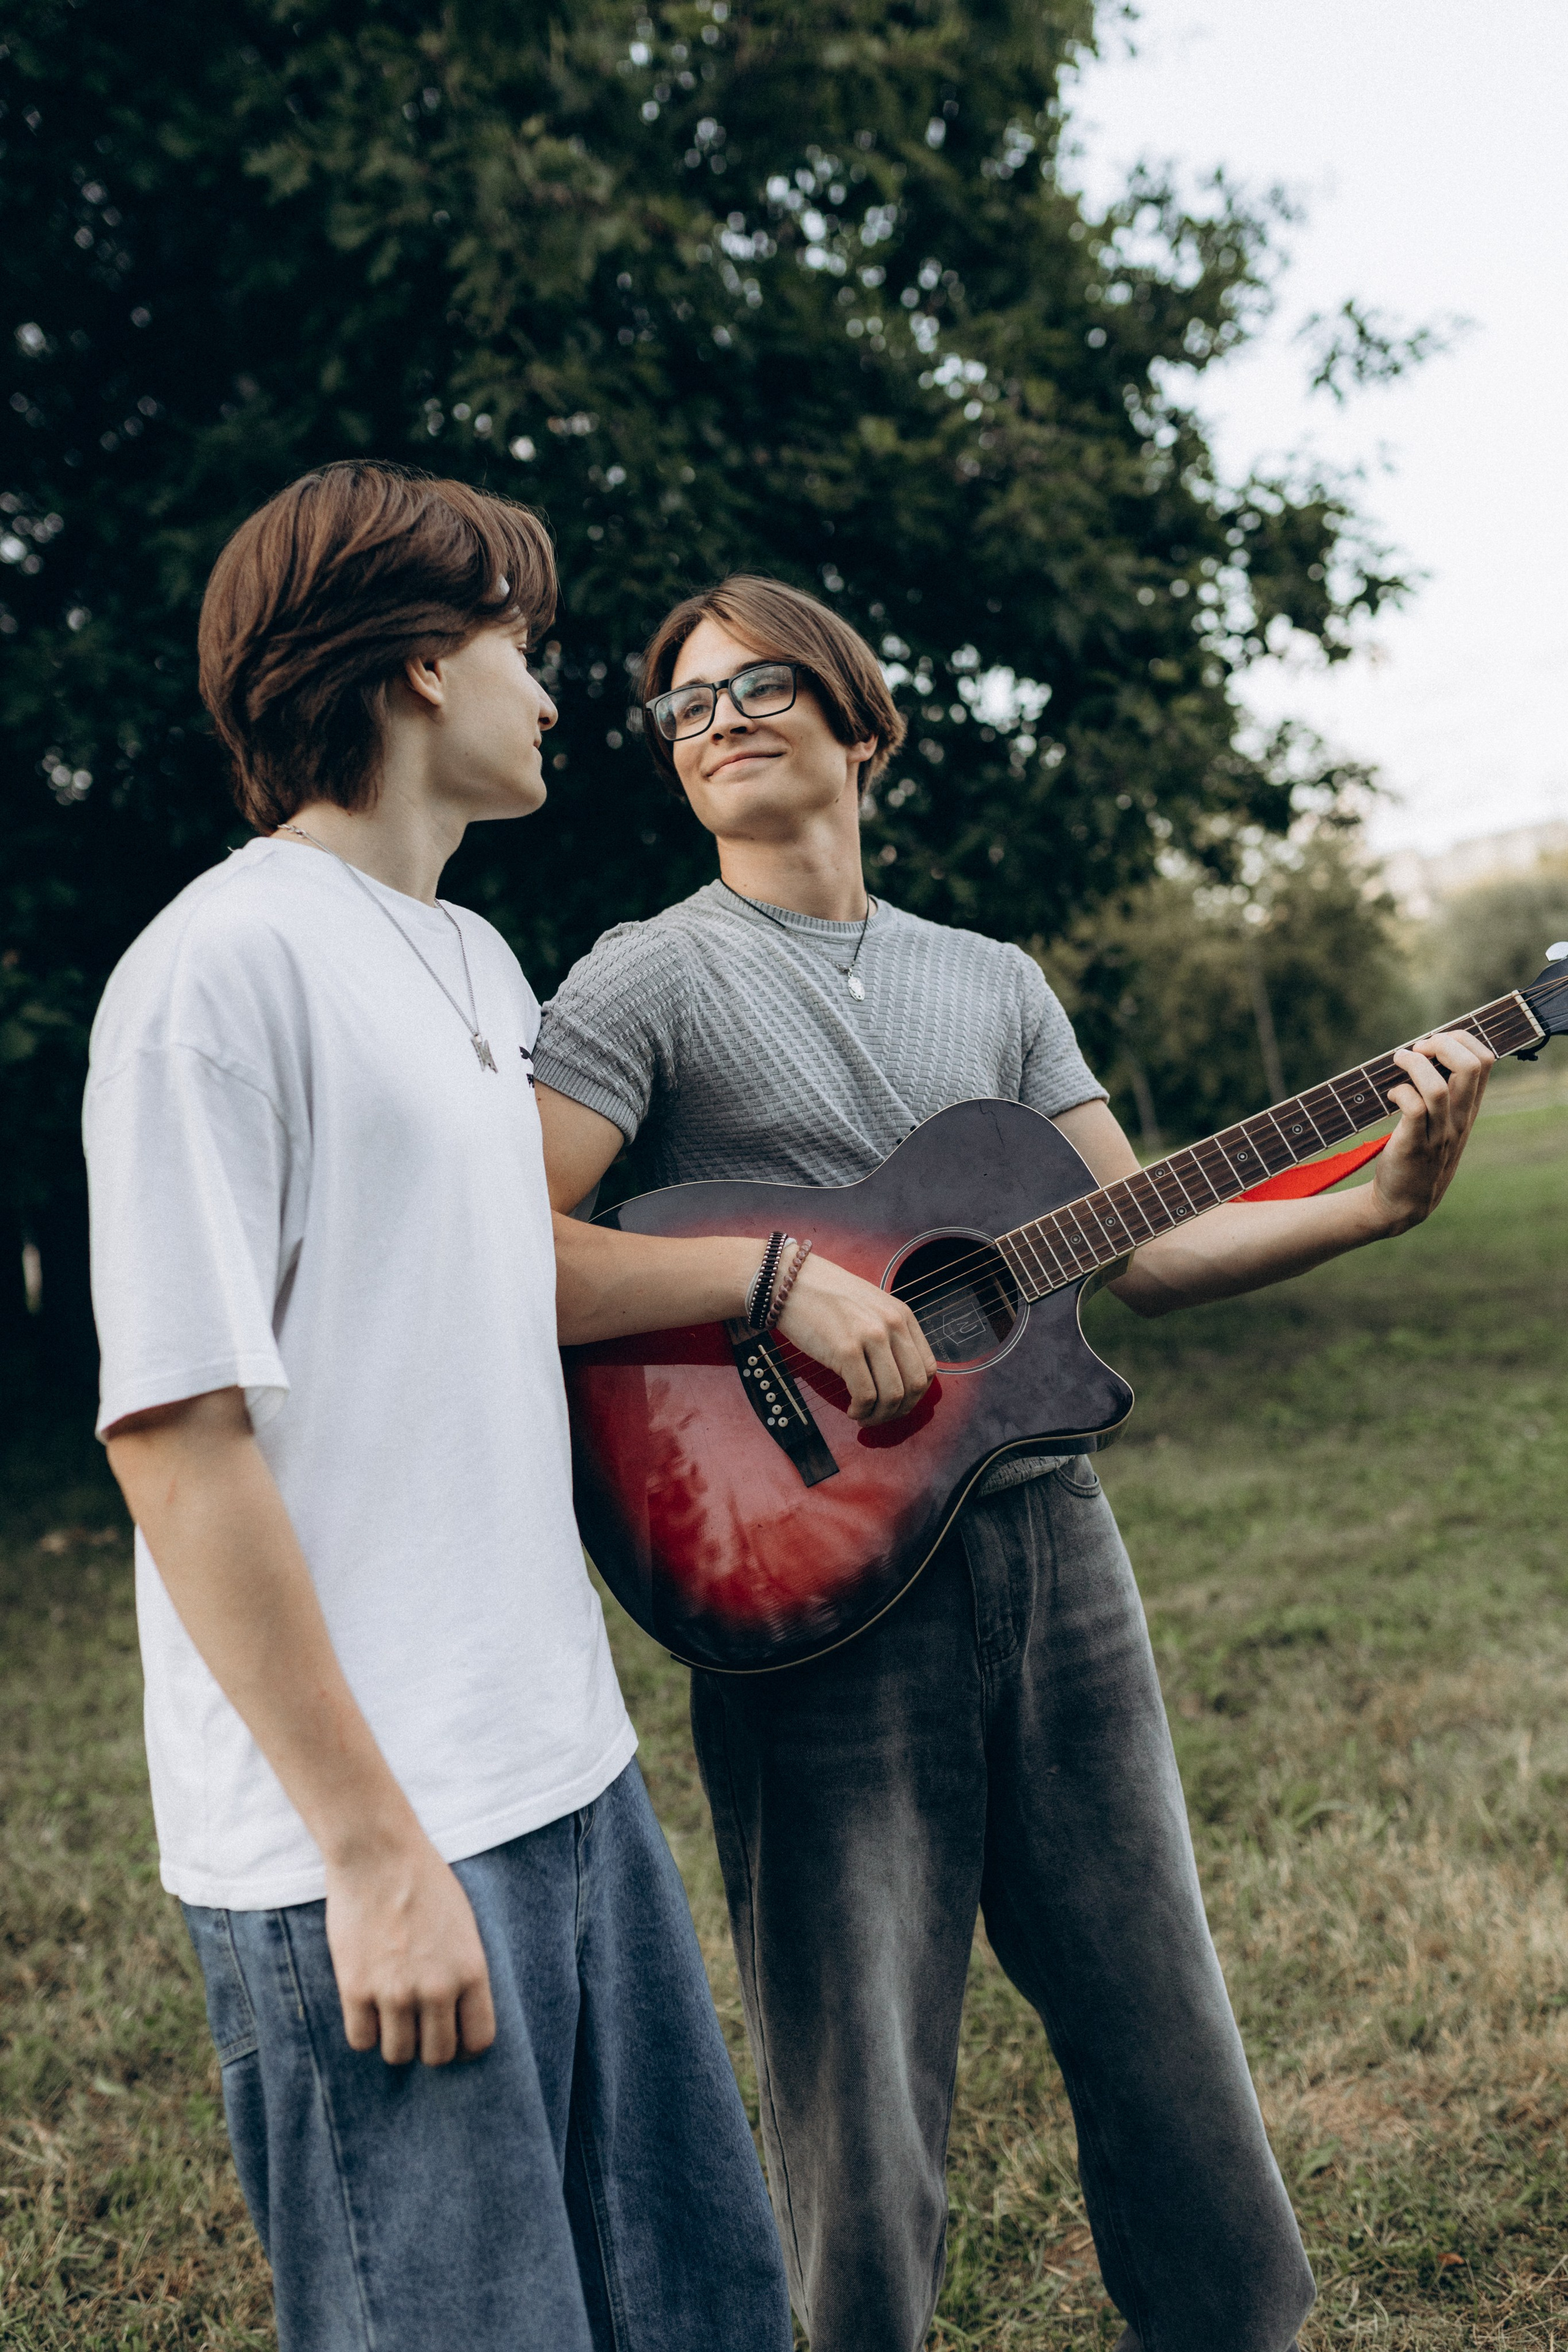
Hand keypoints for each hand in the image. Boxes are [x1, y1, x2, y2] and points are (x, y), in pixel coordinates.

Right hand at [325, 1832, 496, 2066]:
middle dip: (428, 2045)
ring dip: (395, 2040)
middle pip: (437, 2055)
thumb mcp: (463, 1925)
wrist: (378, 1854)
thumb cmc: (424, 1882)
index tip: (451, 2034)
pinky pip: (361, 2041)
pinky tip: (366, 2006)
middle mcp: (437, 1988)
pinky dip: (364, 2031)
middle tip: (417, 2024)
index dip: (464, 2045)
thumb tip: (456, 2014)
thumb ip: (463, 1971)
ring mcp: (395, 1992)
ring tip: (390, 2012)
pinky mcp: (356, 1990)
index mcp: (471, 1971)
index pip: (479, 2040)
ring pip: (398, 2054)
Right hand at [776, 1252, 936, 1424]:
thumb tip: (895, 1377)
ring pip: (892, 1395)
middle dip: (899, 1411)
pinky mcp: (846, 1349)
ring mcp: (871, 1336)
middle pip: (913, 1385)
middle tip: (881, 1416)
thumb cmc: (823, 1296)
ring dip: (879, 1415)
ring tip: (863, 1415)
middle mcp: (892, 1324)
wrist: (789, 1280)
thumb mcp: (869, 1308)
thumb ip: (888, 1335)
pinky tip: (851, 1408)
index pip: (927, 1368)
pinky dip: (861, 1410)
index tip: (898, 1404)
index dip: (915, 1395)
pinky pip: (865, 1395)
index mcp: (902, 1315)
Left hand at [1367, 1028, 1493, 1234]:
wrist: (1404, 1203)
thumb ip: (1444, 1092)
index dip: (1462, 1039)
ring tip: (1398, 1061)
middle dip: (1443, 1044)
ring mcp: (1439, 1134)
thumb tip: (1425, 1051)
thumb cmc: (1419, 1154)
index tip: (1434, 1043)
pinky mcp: (1414, 1146)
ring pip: (1440, 1088)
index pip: (1485, 1061)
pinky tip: (1390, 1094)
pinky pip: (1414, 1109)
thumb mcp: (1442, 1123)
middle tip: (1419, 1049)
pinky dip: (1400, 1092)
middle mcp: (1460, 1120)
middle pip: (1471, 1067)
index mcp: (1469, 1109)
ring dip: (1415, 1064)